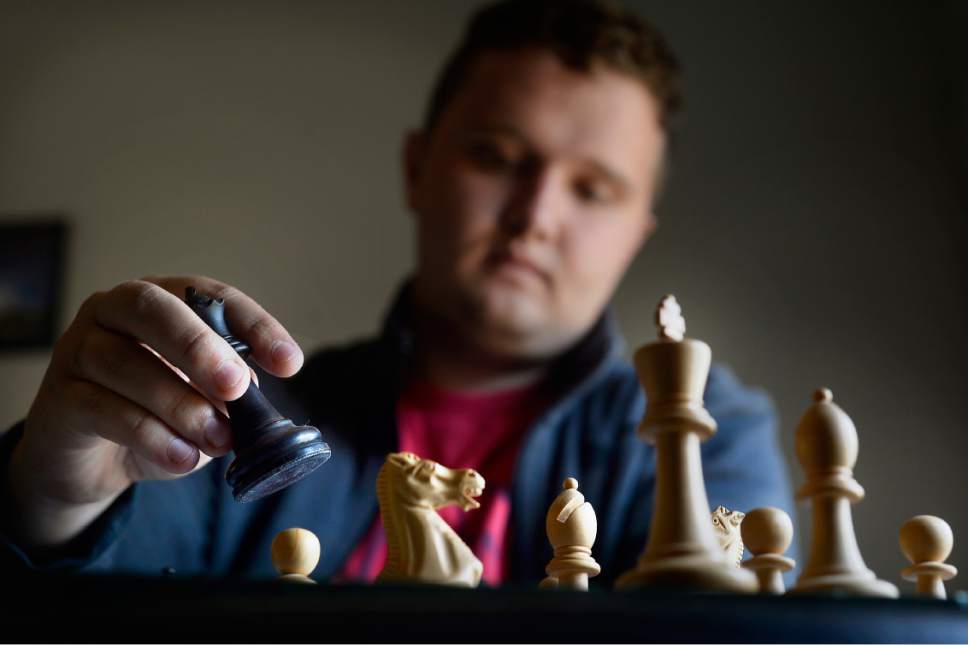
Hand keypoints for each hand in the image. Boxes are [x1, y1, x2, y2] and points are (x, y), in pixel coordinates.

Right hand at [8, 276, 303, 547]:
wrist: (88, 462)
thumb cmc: (153, 416)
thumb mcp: (201, 404)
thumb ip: (227, 396)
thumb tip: (255, 403)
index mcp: (162, 299)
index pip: (211, 297)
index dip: (254, 326)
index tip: (290, 363)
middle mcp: (114, 311)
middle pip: (155, 309)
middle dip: (200, 348)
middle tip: (237, 388)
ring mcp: (79, 348)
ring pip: (128, 363)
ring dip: (181, 405)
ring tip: (219, 440)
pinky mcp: (60, 396)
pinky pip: (105, 409)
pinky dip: (151, 435)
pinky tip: (183, 458)